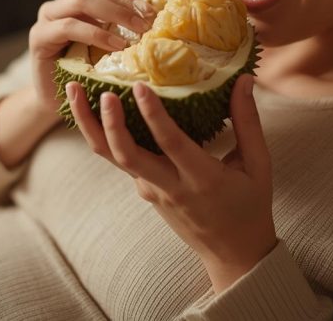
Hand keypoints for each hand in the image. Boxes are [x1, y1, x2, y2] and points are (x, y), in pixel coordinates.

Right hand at [29, 0, 170, 111]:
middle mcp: (66, 1)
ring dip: (114, 12)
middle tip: (152, 17)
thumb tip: (171, 18)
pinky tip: (116, 45)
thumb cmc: (92, 73)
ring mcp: (50, 16)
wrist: (61, 101)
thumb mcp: (117, 47)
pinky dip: (95, 33)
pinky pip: (69, 26)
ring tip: (139, 29)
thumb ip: (133, 29)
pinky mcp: (40, 36)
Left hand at [67, 74, 276, 292]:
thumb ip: (248, 122)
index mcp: (202, 178)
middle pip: (125, 155)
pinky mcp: (144, 191)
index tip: (139, 86)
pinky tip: (94, 107)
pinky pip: (121, 160)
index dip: (152, 114)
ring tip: (73, 90)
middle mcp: (169, 186)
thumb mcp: (258, 165)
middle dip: (108, 122)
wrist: (232, 254)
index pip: (170, 144)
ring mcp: (151, 191)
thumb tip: (245, 78)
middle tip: (99, 90)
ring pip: (113, 158)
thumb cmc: (250, 205)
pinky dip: (104, 133)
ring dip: (91, 125)